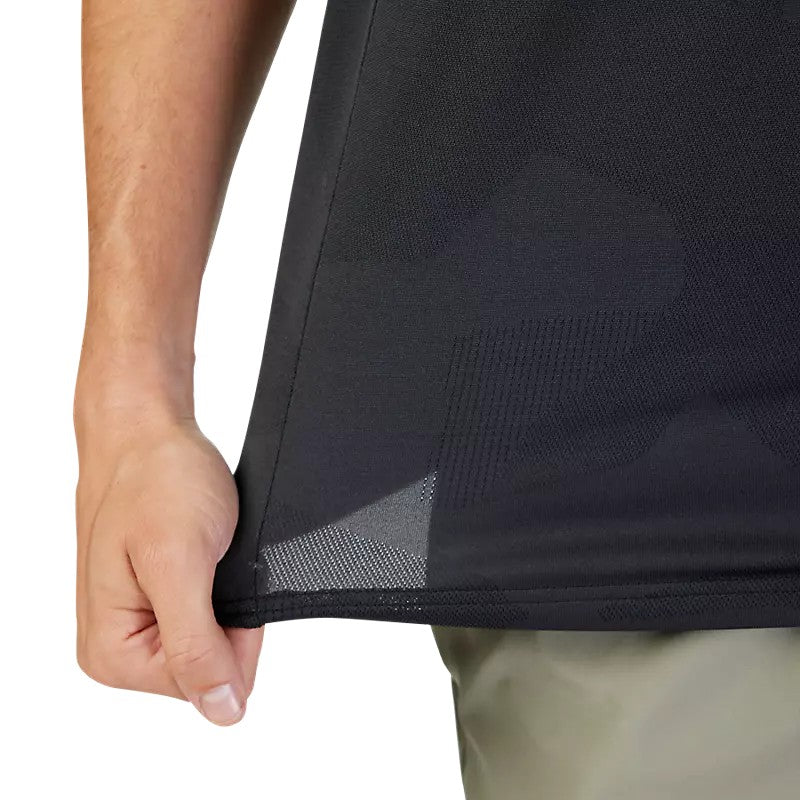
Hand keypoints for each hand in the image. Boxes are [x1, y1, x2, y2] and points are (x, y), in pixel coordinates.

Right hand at [75, 412, 262, 724]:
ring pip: (214, 637)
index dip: (233, 637)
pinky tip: (206, 550)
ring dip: (225, 593)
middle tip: (211, 558)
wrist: (149, 431)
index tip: (224, 581)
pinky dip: (221, 583)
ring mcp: (139, 621)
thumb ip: (196, 645)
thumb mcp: (179, 564)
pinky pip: (209, 611)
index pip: (201, 684)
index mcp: (110, 652)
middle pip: (207, 665)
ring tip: (204, 548)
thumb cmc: (154, 480)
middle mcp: (118, 645)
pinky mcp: (157, 598)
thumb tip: (222, 711)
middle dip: (228, 613)